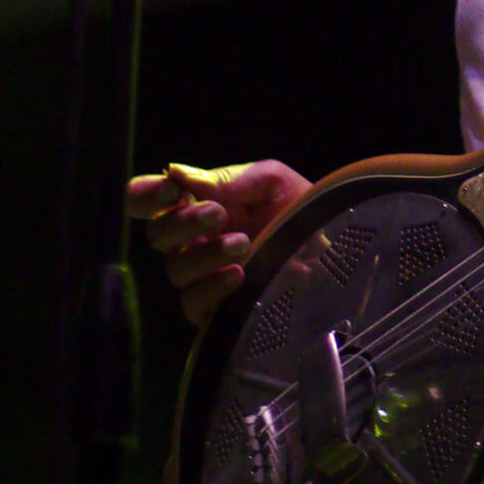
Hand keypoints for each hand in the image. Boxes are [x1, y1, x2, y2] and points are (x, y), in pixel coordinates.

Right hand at [127, 158, 311, 328]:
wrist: (337, 251)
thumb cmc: (301, 210)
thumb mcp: (273, 182)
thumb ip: (228, 179)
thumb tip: (175, 173)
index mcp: (198, 205)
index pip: (147, 201)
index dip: (146, 195)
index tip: (172, 190)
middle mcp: (193, 241)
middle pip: (158, 235)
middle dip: (182, 222)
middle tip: (218, 213)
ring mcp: (202, 277)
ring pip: (176, 270)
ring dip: (205, 253)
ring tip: (243, 243)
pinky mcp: (216, 311)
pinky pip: (194, 303)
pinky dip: (212, 287)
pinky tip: (238, 274)